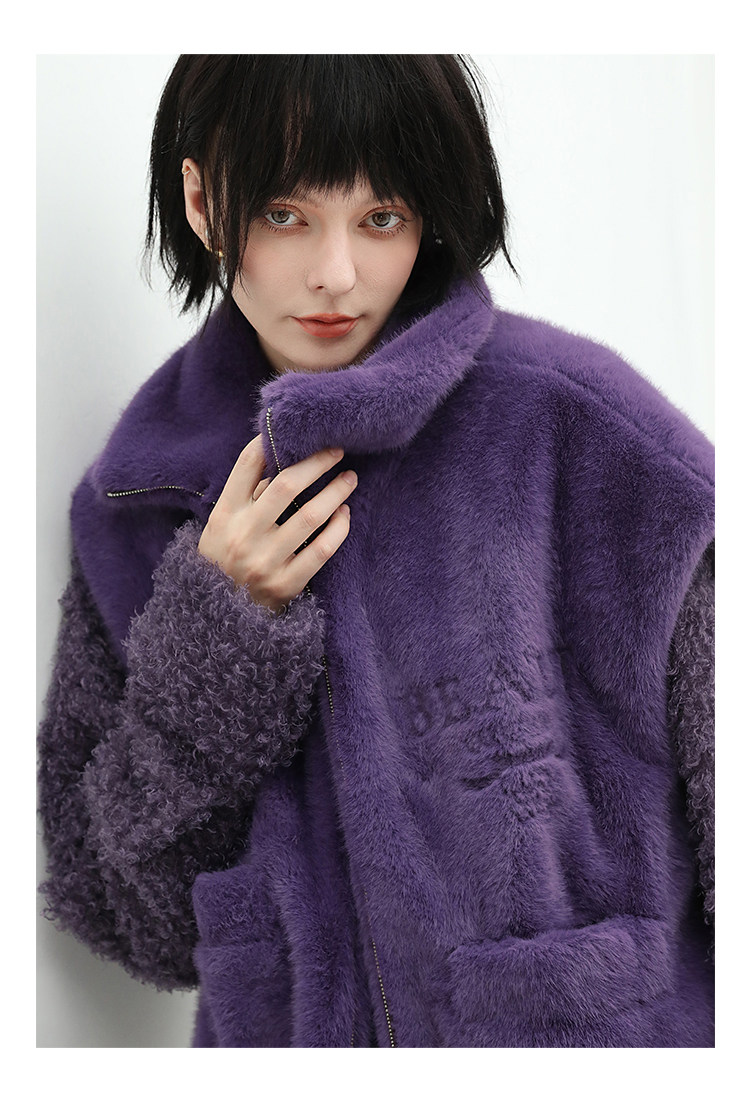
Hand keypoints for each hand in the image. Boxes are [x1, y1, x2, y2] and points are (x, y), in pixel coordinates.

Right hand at [198, 434, 356, 612]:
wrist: (216, 620)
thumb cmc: (222, 564)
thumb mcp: (220, 529)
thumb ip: (245, 497)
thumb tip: (280, 461)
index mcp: (224, 515)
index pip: (247, 465)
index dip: (272, 442)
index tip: (298, 433)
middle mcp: (244, 535)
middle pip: (287, 484)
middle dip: (317, 463)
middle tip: (337, 451)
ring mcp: (266, 561)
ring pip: (311, 515)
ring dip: (336, 492)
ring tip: (349, 479)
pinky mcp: (286, 585)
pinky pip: (322, 550)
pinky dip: (338, 528)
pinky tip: (345, 514)